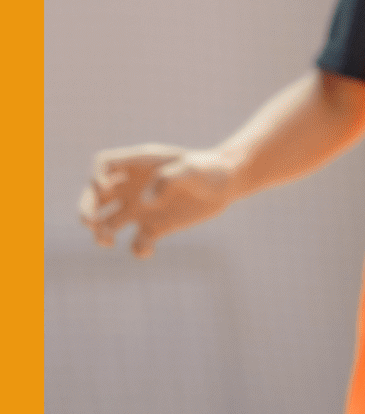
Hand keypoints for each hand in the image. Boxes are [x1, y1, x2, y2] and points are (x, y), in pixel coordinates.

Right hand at [78, 144, 238, 257]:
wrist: (228, 182)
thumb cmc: (209, 168)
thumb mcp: (192, 168)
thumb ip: (169, 179)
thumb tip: (145, 203)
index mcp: (139, 165)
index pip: (103, 164)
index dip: (96, 177)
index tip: (105, 188)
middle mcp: (134, 186)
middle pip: (95, 195)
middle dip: (86, 208)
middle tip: (90, 222)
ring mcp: (143, 207)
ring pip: (108, 222)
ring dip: (101, 234)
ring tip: (108, 241)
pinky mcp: (156, 226)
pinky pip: (137, 242)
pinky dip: (138, 249)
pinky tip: (147, 248)